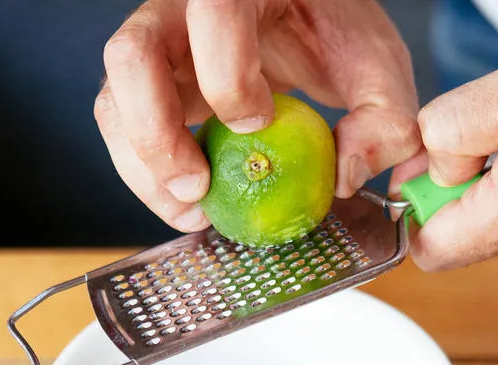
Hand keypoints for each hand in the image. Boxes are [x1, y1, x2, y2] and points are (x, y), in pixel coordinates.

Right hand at [95, 0, 420, 232]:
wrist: (302, 14)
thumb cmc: (334, 30)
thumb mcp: (377, 65)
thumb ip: (383, 117)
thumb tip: (345, 176)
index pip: (212, 14)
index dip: (227, 76)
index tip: (259, 124)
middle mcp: (181, 8)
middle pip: (132, 55)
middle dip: (157, 131)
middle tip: (199, 187)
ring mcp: (156, 46)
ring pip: (113, 99)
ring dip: (142, 166)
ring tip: (192, 210)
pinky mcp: (147, 85)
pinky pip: (122, 128)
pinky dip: (146, 175)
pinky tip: (189, 203)